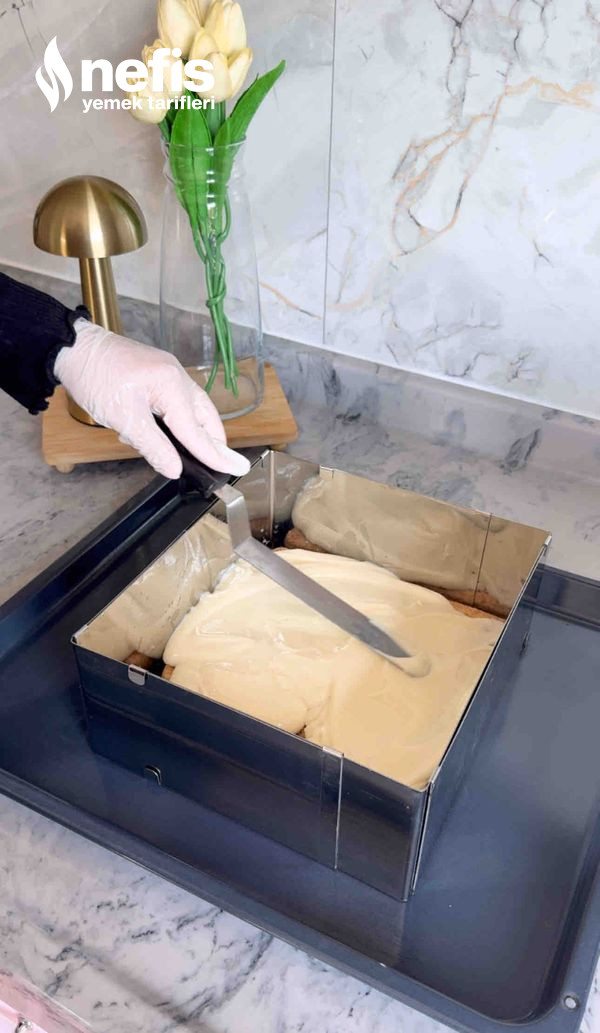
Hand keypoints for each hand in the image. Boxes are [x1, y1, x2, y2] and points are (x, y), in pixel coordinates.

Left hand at [54, 320, 250, 479]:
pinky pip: (176, 401)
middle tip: (222, 464)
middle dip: (213, 441)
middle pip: (205, 416)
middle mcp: (176, 376)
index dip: (214, 454)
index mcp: (171, 385)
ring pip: (192, 408)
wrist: (72, 348)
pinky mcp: (156, 374)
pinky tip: (165, 435)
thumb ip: (154, 446)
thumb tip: (175, 468)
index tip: (236, 468)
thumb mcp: (124, 418)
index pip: (196, 430)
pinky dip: (177, 421)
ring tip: (197, 454)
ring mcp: (167, 372)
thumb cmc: (95, 378)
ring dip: (195, 432)